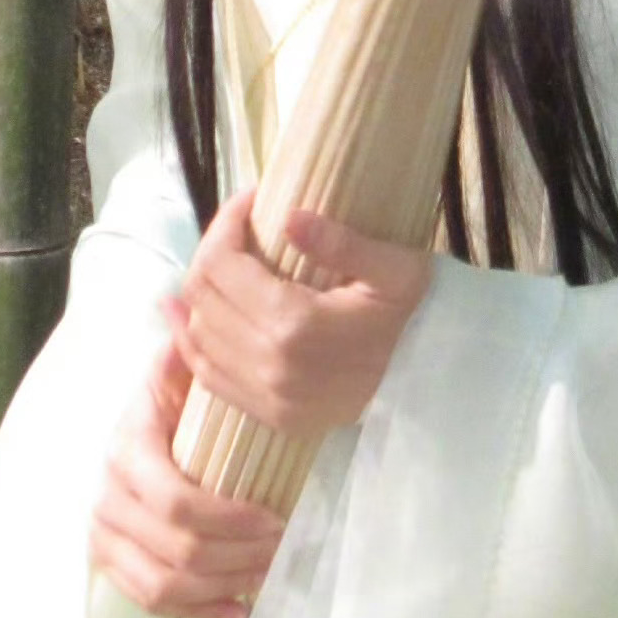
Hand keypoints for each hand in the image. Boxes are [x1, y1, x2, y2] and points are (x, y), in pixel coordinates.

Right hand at [89, 332, 285, 617]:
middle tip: (280, 545)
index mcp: (129, 446)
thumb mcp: (180, 371)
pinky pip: (148, 601)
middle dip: (235, 554)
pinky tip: (238, 607)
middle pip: (175, 548)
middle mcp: (109, 493)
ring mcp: (105, 532)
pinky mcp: (111, 561)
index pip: (174, 499)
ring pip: (162, 581)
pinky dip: (197, 611)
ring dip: (220, 584)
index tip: (276, 517)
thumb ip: (185, 346)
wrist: (135, 433)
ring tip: (265, 574)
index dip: (227, 518)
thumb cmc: (174, 402)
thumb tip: (177, 301)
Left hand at [170, 187, 432, 439]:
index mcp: (294, 325)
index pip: (223, 265)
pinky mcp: (268, 417)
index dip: (225, 222)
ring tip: (218, 260)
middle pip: (203, 296)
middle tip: (239, 226)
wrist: (430, 383)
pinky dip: (191, 340)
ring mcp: (264, 398)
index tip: (249, 200)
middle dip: (212, 249)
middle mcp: (268, 366)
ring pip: (196, 335)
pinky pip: (207, 376)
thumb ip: (342, 242)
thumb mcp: (395, 269)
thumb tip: (290, 216)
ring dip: (198, 293)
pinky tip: (187, 313)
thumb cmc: (413, 317)